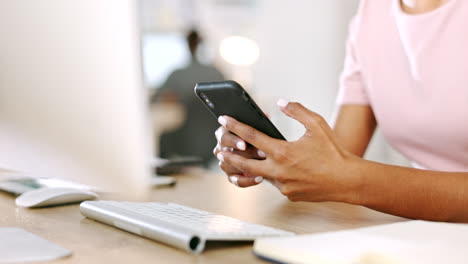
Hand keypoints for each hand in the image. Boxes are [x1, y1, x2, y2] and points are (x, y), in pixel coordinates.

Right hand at [213, 125, 266, 186]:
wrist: (267, 154)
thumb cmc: (259, 135)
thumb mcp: (258, 126)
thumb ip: (258, 122)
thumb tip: (265, 116)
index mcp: (224, 132)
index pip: (223, 135)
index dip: (234, 140)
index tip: (245, 143)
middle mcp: (221, 148)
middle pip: (224, 151)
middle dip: (242, 156)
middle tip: (257, 154)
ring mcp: (225, 163)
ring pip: (229, 166)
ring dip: (245, 166)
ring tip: (263, 165)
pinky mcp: (232, 176)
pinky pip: (237, 181)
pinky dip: (248, 180)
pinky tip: (260, 178)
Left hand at [216, 99, 360, 202]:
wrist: (347, 180)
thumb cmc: (333, 152)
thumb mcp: (317, 124)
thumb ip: (297, 111)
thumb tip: (281, 102)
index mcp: (282, 151)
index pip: (251, 136)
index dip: (235, 125)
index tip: (223, 119)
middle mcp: (278, 170)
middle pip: (243, 163)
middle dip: (229, 155)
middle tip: (219, 148)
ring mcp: (282, 185)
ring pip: (257, 175)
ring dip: (245, 168)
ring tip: (234, 161)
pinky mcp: (288, 195)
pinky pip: (273, 183)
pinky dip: (268, 176)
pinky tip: (266, 170)